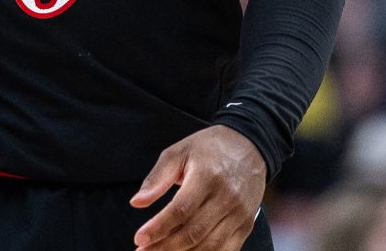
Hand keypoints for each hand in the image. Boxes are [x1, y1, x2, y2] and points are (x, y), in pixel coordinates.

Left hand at [130, 125, 265, 250]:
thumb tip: (136, 202)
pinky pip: (226, 250)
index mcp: (207, 176)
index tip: (139, 238)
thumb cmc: (209, 148)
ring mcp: (239, 213)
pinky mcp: (246, 224)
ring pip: (209, 246)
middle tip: (143, 250)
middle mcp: (226, 197)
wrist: (249, 146)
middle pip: (193, 232)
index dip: (159, 227)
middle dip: (165, 246)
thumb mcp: (179, 152)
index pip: (181, 210)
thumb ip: (157, 178)